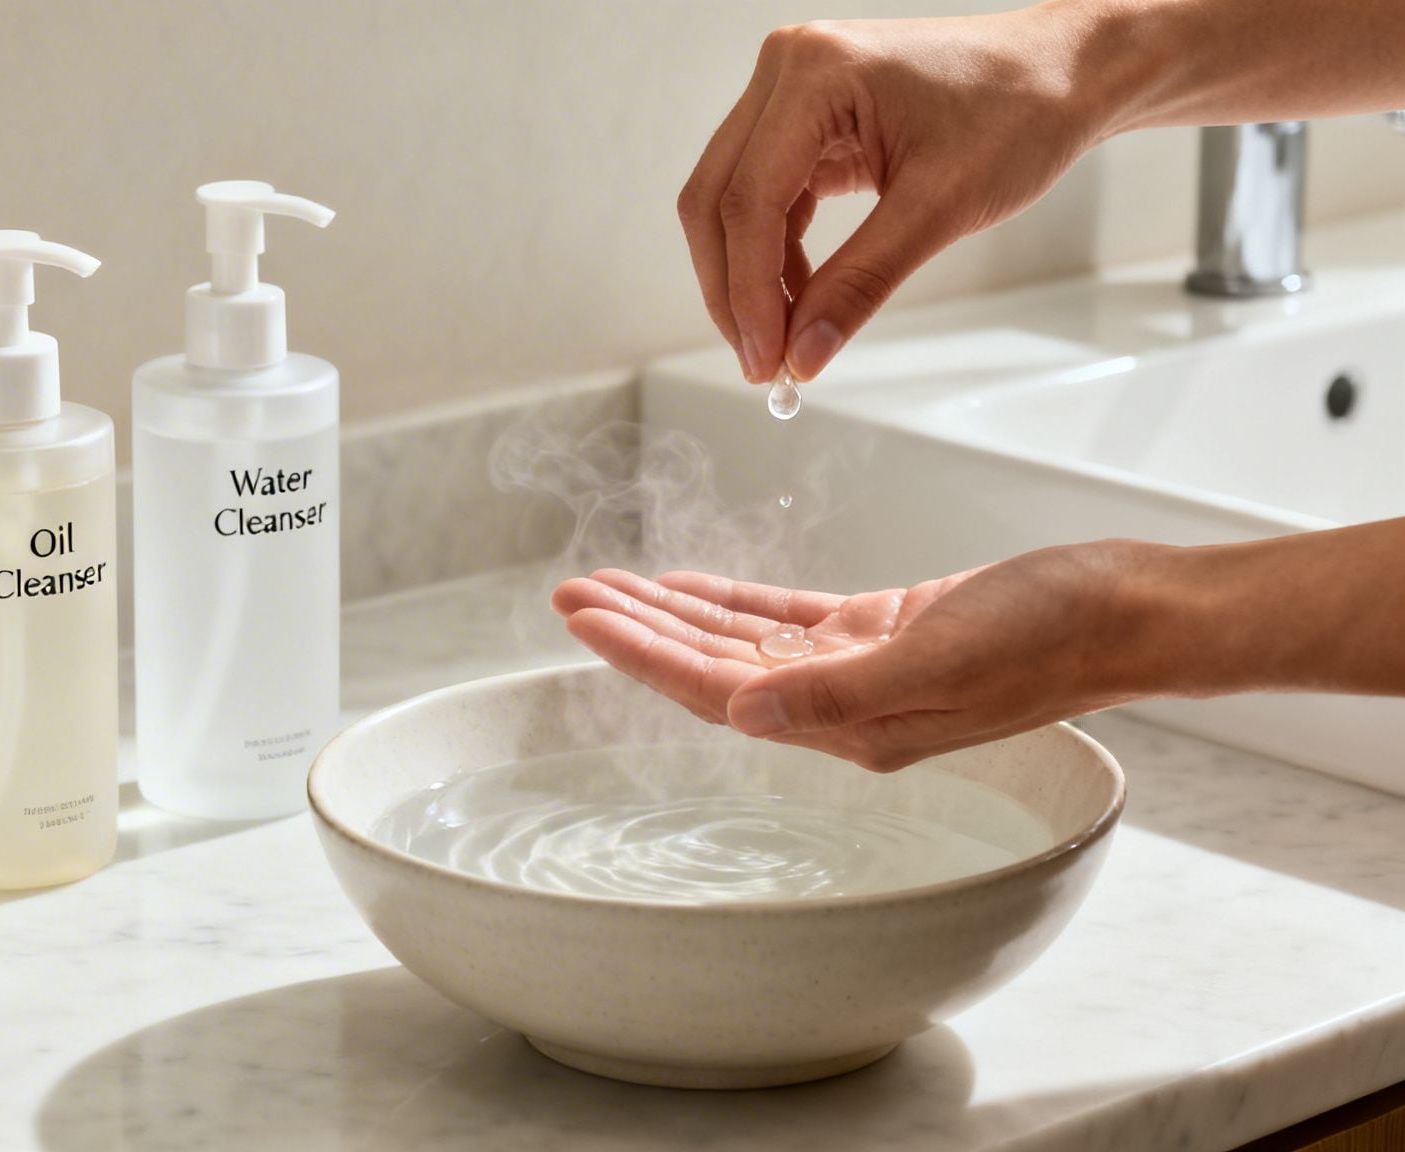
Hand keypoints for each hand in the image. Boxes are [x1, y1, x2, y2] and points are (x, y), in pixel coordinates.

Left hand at [551, 542, 1163, 771]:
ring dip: (675, 612)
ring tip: (609, 584)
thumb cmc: (1051, 638)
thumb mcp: (939, 660)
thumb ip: (837, 694)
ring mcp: (866, 667)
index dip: (644, 653)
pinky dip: (738, 599)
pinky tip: (691, 585)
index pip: (718, 690)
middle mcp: (846, 704)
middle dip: (638, 630)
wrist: (1130, 612)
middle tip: (570, 592)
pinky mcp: (889, 630)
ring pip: (744, 639)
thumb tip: (743, 712)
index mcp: (850, 724)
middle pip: (715, 666)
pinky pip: (790, 616)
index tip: (583, 616)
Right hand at [681, 8, 1102, 383]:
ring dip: (747, 276)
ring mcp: (790, 91)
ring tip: (782, 339)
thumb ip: (860, 283)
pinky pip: (764, 194)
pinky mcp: (803, 117)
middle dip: (732, 290)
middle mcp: (787, 70)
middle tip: (761, 361)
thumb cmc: (1018, 112)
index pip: (749, 201)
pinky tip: (799, 296)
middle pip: (718, 199)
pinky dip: (774, 253)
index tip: (766, 358)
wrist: (1061, 72)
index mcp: (816, 74)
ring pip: (730, 201)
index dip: (748, 293)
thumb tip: (802, 355)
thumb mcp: (940, 207)